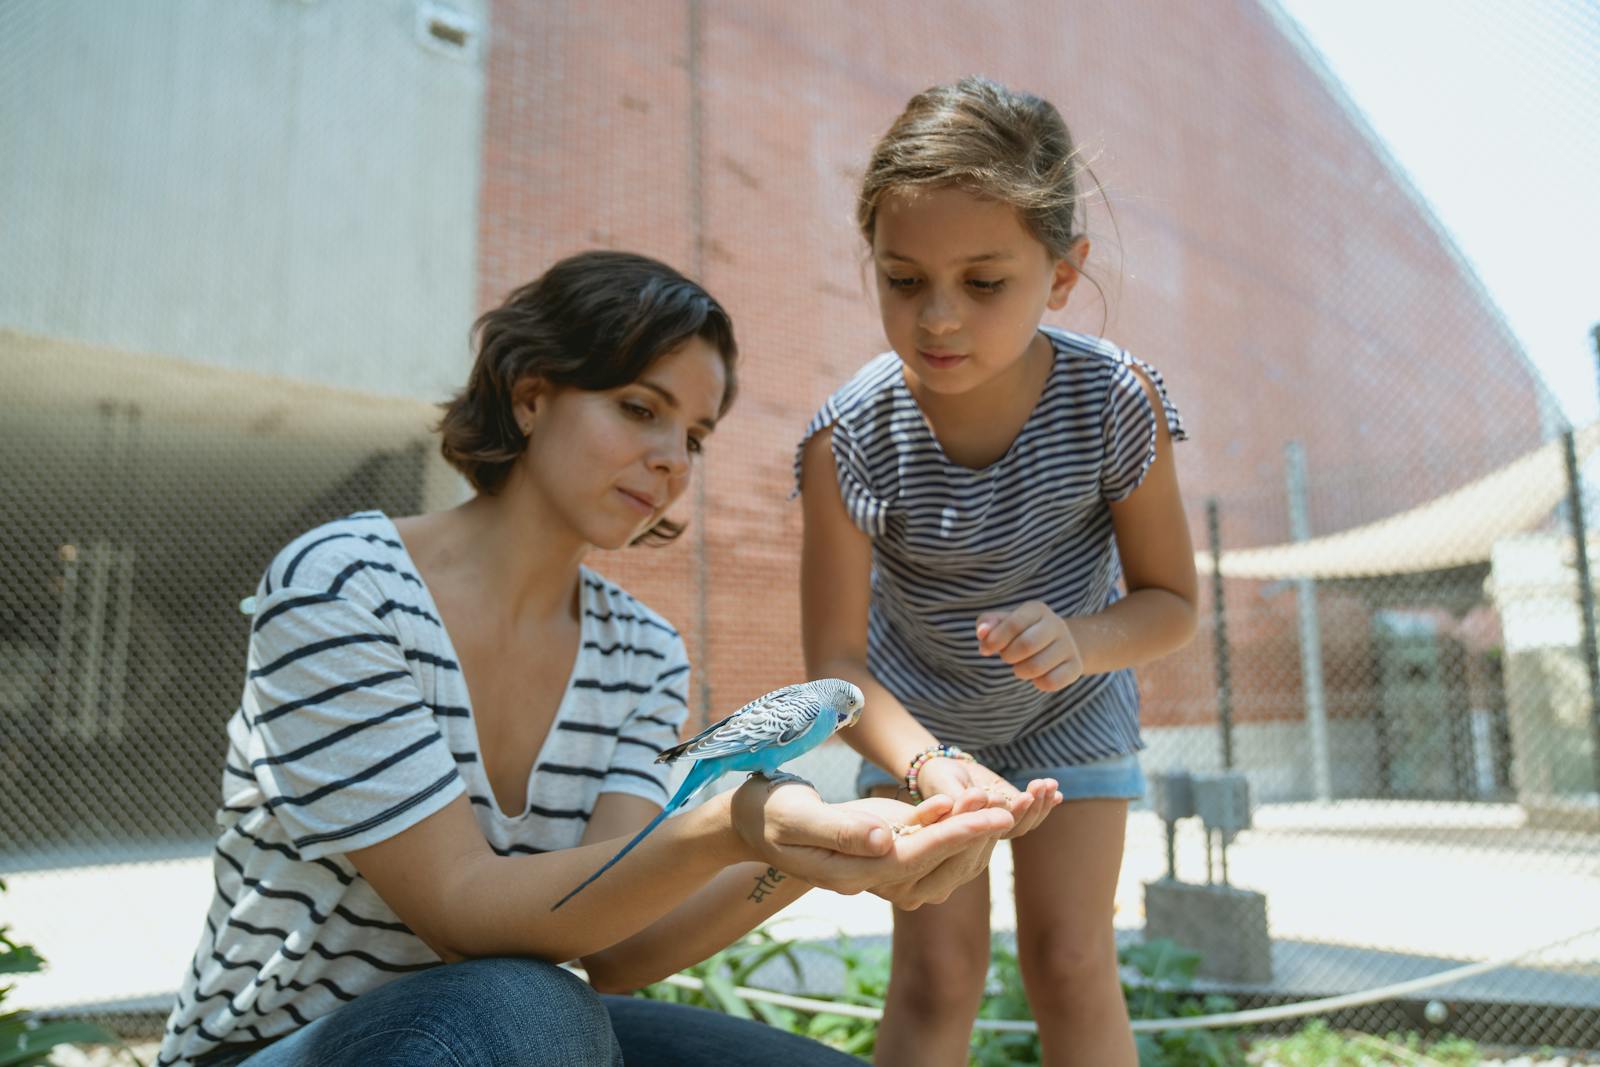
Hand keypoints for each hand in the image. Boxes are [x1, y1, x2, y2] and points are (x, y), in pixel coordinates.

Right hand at [728, 777, 1011, 908]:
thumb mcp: (795, 817)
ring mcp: (882, 857)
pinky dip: (956, 814)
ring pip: (942, 850)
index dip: (960, 835)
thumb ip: (839, 830)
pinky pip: (929, 832)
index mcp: (854, 872)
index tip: (1000, 816)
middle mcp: (875, 872)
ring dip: (976, 824)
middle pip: (941, 860)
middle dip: (982, 831)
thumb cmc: (767, 812)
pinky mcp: (886, 837)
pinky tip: (976, 793)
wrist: (751, 818)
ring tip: (1011, 796)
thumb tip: (885, 841)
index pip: (918, 857)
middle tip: (1023, 803)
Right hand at [915, 756, 1060, 840]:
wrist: (941, 770)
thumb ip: (960, 796)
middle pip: (1016, 828)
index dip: (1013, 814)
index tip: (1023, 796)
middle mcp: (988, 833)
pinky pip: (1031, 812)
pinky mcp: (1010, 810)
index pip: (997, 829)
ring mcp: (1001, 822)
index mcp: (971, 832)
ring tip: (1049, 784)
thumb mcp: (945, 784)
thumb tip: (986, 799)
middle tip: (1038, 786)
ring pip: (1027, 822)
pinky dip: (1045, 803)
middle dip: (1032, 807)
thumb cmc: (939, 778)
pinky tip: (1058, 794)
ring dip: (1041, 803)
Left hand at [976, 601, 1082, 690]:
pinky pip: (1050, 682)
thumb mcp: (1002, 623)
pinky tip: (1038, 675)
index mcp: (1037, 609)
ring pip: (1037, 667)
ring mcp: (1069, 646)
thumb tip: (982, 633)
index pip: (1013, 623)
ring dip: (1020, 671)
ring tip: (1021, 666)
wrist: (1057, 643)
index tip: (987, 648)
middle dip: (1009, 656)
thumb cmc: (1021, 633)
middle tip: (1007, 657)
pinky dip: (1037, 683)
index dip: (995, 640)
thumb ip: (987, 623)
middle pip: (1027, 645)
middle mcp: (1057, 624)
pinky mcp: (1075, 666)